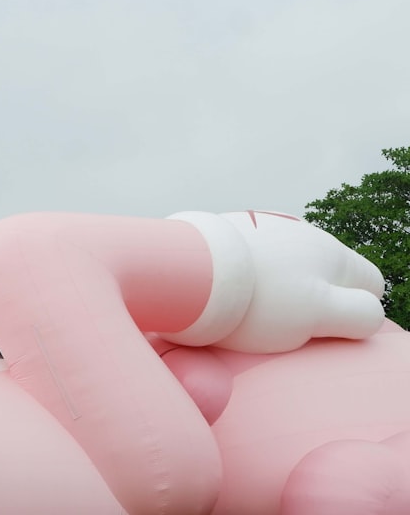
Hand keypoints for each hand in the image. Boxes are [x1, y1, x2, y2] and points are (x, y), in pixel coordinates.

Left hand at [167, 211, 384, 352]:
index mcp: (332, 254)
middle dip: (317, 298)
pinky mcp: (232, 232)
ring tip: (254, 309)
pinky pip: (256, 257)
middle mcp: (304, 234)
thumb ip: (358, 315)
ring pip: (292, 264)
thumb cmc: (258, 301)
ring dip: (282, 284)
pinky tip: (232, 291)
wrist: (188, 273)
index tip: (325, 329)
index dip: (356, 310)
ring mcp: (267, 229)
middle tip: (286, 324)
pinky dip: (251, 275)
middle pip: (329, 273)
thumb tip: (371, 313)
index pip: (370, 283)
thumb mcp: (319, 315)